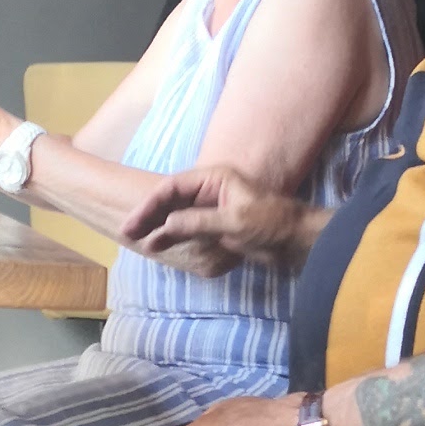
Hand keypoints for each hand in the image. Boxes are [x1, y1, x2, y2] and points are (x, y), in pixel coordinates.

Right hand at [119, 166, 316, 273]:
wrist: (297, 240)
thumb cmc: (272, 223)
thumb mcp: (234, 221)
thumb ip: (199, 222)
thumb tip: (166, 225)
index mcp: (213, 179)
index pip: (172, 188)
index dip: (149, 205)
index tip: (133, 222)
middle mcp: (209, 190)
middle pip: (170, 200)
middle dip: (149, 216)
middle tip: (128, 233)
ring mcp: (212, 208)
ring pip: (177, 215)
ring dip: (159, 228)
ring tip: (141, 242)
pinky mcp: (217, 225)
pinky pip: (188, 228)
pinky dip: (173, 237)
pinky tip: (160, 246)